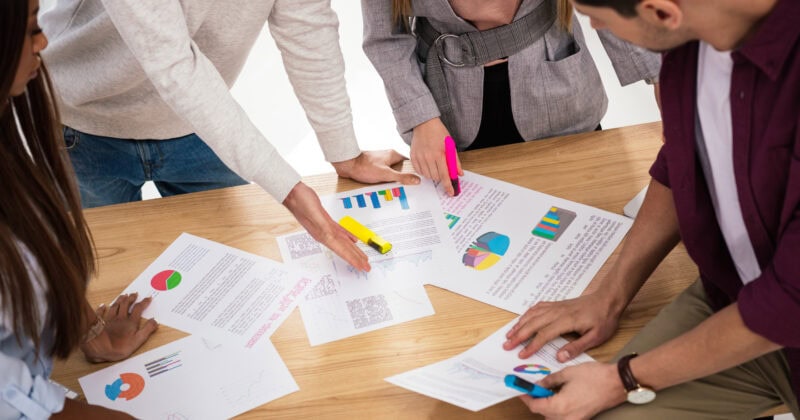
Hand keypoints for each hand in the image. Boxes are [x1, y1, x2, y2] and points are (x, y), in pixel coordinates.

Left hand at [80, 293, 157, 362]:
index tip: (148, 298)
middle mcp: (120, 318)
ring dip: (119, 300)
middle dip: (131, 298)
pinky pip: (101, 313)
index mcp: (131, 322)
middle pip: (126, 304)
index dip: (144, 302)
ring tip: (123, 296)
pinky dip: (102, 308)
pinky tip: (102, 305)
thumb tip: (155, 321)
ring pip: (115, 306)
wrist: (101, 348)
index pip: (138, 308)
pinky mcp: (101, 323)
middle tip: (134, 294)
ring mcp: (110, 320)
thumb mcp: (138, 340)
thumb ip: (148, 329)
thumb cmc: (120, 346)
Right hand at [283, 182, 369, 271]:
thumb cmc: (300, 201)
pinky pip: (340, 232)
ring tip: (362, 258)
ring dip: (353, 251)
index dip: (353, 259)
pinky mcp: (326, 220)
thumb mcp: (314, 214)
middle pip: (344, 249)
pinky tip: (353, 240)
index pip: (342, 250)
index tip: (362, 267)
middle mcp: (325, 233)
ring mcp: (325, 228)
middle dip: (356, 259)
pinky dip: (348, 237)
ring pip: (343, 242)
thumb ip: (322, 226)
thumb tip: (330, 236)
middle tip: (367, 267)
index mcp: (323, 234)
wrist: (292, 193)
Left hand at [331, 150, 419, 184]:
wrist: (347, 165)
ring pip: (390, 173)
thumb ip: (402, 177)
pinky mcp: (373, 167)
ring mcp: (380, 162)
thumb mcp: (386, 174)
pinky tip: (382, 188)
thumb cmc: (364, 166)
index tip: (417, 180)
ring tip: (393, 190)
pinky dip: (382, 181)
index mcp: (393, 155)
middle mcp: (387, 157)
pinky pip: (381, 175)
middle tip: (405, 189)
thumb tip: (416, 180)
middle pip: (399, 169)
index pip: (408, 163)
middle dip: (401, 179)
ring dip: (391, 181)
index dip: (413, 172)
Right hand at [410, 118, 462, 195]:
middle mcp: (428, 157)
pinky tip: (428, 164)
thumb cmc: (439, 133)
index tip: (451, 193)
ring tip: (435, 165)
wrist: (424, 123)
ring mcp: (419, 157)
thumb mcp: (450, 145)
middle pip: (435, 177)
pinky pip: (419, 171)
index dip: (448, 186)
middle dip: (441, 178)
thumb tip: (459, 174)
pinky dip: (424, 171)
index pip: (445, 175)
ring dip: (433, 174)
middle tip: (443, 171)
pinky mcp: (412, 156)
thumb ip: (455, 161)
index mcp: (439, 154)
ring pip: (427, 175)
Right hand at [503, 291, 622, 360]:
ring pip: (532, 315)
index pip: (544, 334)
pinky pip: (537, 308)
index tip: (521, 354)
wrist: (607, 299)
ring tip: (509, 334)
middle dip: (518, 335)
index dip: (531, 345)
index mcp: (566, 321)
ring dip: (519, 324)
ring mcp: (556, 307)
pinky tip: (522, 319)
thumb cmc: (604, 319)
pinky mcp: (557, 304)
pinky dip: (527, 314)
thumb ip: (576, 347)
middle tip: (506, 345)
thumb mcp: (596, 337)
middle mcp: (557, 312)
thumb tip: (559, 357)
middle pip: (533, 324)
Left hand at [519, 362, 625, 418]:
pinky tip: (558, 396)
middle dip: (536, 401)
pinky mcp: (582, 418)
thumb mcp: (567, 373)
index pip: (535, 406)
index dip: (526, 397)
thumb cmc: (595, 377)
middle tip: (532, 388)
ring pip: (552, 417)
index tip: (520, 389)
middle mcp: (566, 418)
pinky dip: (557, 409)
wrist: (617, 383)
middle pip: (543, 414)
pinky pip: (563, 417)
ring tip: (546, 391)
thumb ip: (550, 381)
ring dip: (547, 406)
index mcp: (560, 407)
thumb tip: (539, 384)